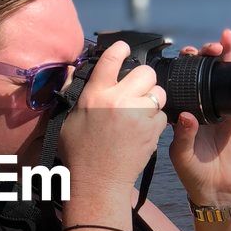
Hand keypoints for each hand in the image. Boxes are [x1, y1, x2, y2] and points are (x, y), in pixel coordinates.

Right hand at [59, 39, 169, 195]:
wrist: (98, 181)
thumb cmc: (79, 152)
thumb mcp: (67, 119)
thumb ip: (72, 92)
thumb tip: (73, 68)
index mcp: (95, 95)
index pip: (112, 58)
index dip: (121, 49)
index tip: (124, 49)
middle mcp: (118, 100)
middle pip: (145, 72)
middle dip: (143, 79)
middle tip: (136, 90)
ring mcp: (137, 115)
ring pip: (158, 92)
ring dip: (152, 99)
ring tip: (141, 111)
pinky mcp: (152, 130)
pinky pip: (163, 115)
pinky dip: (156, 120)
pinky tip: (143, 129)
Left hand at [168, 28, 230, 204]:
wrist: (218, 187)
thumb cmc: (193, 170)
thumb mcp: (181, 153)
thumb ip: (182, 135)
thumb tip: (186, 116)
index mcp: (185, 108)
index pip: (183, 79)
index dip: (184, 64)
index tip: (183, 54)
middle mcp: (204, 102)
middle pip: (205, 71)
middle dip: (206, 54)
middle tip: (207, 48)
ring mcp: (224, 105)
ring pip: (225, 74)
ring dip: (227, 53)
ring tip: (227, 37)